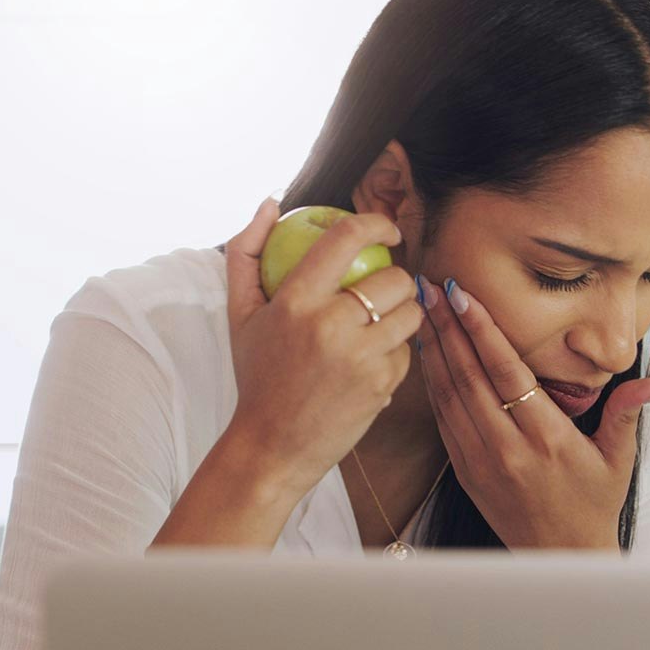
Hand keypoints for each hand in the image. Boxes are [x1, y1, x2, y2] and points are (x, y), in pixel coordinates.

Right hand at [224, 198, 423, 493]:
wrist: (272, 446)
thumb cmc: (257, 374)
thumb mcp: (240, 314)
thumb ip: (247, 252)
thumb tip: (272, 203)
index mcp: (295, 302)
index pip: (346, 239)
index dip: (375, 222)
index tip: (386, 228)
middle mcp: (330, 326)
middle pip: (394, 277)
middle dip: (395, 277)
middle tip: (382, 287)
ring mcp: (360, 358)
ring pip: (410, 312)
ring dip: (401, 312)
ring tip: (379, 323)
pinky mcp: (382, 385)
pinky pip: (407, 351)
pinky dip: (394, 351)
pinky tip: (370, 362)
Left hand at [415, 275, 649, 549]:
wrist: (559, 557)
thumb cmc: (593, 503)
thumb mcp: (618, 460)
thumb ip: (628, 415)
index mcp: (547, 439)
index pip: (507, 373)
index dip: (482, 331)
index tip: (462, 295)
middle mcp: (507, 448)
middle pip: (470, 376)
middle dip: (448, 327)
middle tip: (430, 288)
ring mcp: (480, 461)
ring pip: (449, 395)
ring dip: (435, 349)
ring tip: (422, 310)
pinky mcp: (464, 470)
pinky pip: (442, 418)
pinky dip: (432, 383)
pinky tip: (427, 354)